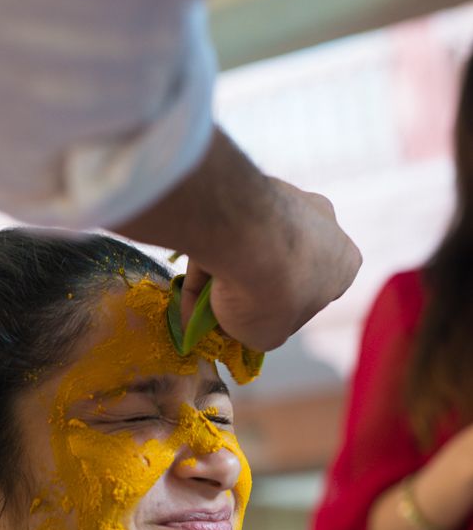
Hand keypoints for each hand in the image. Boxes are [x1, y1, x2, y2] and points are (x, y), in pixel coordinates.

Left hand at [116, 127, 360, 350]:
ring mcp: (286, 202)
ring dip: (221, 282)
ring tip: (195, 310)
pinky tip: (184, 293)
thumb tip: (243, 327)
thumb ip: (263, 329)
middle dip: (248, 292)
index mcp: (344, 262)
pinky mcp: (246, 192)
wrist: (249, 241)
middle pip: (279, 267)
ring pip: (248, 250)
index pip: (312, 293)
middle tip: (219, 317)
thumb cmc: (272, 297)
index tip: (252, 325)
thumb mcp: (270, 337)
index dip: (279, 313)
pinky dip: (205, 264)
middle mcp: (323, 226)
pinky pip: (223, 236)